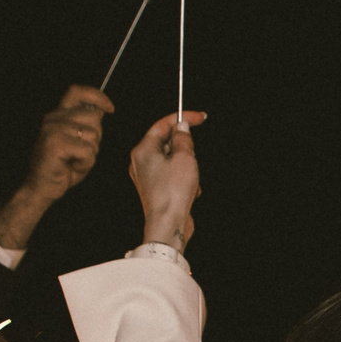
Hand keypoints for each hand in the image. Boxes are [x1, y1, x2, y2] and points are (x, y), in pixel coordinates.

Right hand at [0, 86, 114, 251]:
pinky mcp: (55, 143)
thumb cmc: (62, 168)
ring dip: (90, 154)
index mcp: (58, 115)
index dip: (97, 96)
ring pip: (93, 136)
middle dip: (96, 137)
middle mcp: (53, 118)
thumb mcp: (78, 142)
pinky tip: (71, 167)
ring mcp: (53, 129)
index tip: (110, 108)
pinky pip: (88, 151)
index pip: (76, 91)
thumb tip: (101, 110)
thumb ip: (87, 126)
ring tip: (74, 160)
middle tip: (81, 152)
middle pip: (92, 117)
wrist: (41, 188)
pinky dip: (85, 164)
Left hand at [130, 111, 205, 248]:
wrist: (167, 224)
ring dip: (186, 167)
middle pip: (166, 142)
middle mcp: (140, 161)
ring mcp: (145, 176)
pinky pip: (171, 175)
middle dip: (185, 149)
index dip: (183, 118)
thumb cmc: (173, 192)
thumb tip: (182, 128)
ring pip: (171, 160)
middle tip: (194, 158)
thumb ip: (184, 139)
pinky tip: (189, 191)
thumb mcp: (185, 158)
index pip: (163, 124)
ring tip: (190, 180)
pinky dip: (183, 179)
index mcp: (143, 149)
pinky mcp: (154, 188)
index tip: (200, 117)